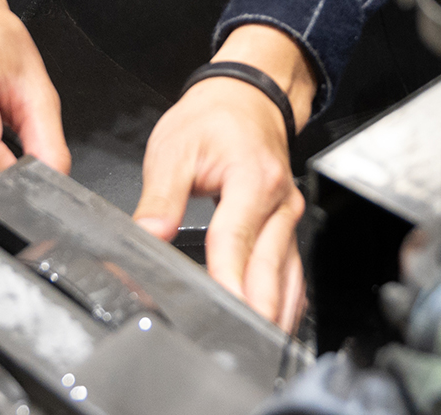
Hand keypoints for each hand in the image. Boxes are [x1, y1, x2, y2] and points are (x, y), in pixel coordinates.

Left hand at [133, 25, 314, 330]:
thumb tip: (148, 234)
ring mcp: (288, 217)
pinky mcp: (287, 227)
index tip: (221, 307)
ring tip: (259, 345)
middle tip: (239, 344)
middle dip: (256, 309)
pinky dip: (284, 299)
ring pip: (288, 276)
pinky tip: (273, 322)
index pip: (237, 239)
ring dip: (274, 311)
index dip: (228, 277)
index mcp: (252, 180)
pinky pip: (291, 271)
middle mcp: (279, 203)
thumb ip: (161, 196)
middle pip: (269, 268)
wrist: (249, 96)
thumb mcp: (175, 147)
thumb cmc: (215, 118)